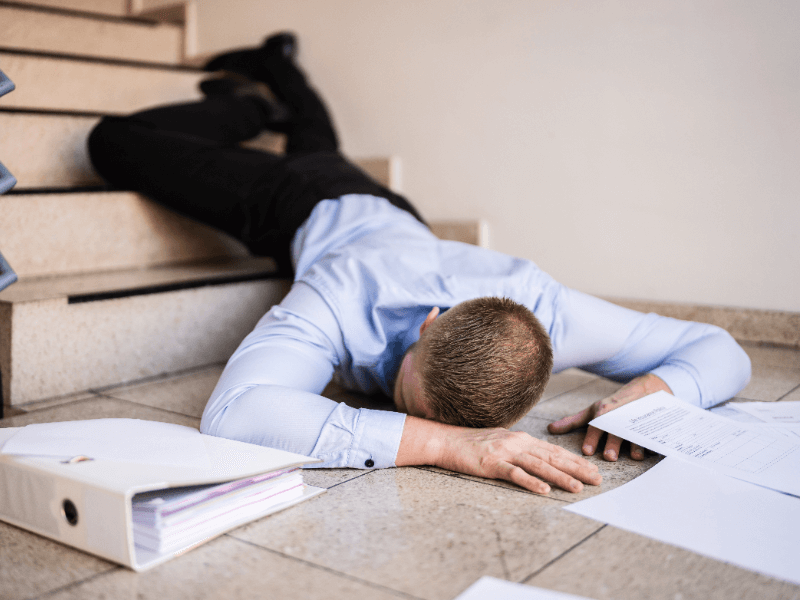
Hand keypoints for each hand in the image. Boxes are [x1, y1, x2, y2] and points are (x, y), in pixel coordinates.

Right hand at [396, 417, 601, 494]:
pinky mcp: (491, 463)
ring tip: (577, 487)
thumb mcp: (502, 442)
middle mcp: (517, 442)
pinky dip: (530, 482)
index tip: (593, 469)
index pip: (554, 450)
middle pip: (552, 457)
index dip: (575, 460)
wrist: (446, 440)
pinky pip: (515, 474)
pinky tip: (544, 491)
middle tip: (597, 479)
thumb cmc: (473, 443)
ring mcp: (504, 452)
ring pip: (538, 465)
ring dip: (560, 477)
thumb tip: (540, 458)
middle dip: (577, 468)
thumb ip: (521, 449)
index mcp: (521, 438)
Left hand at [547, 373, 670, 460]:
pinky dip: (656, 440)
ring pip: (636, 433)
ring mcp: (638, 420)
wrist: (647, 388)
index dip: (591, 439)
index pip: (596, 426)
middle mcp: (619, 417)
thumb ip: (572, 421)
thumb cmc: (614, 405)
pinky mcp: (654, 423)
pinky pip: (655, 432)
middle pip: (615, 431)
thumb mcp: (593, 410)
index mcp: (604, 414)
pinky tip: (656, 448)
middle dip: (612, 443)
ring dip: (635, 445)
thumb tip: (550, 429)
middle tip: (609, 456)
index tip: (586, 451)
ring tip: (635, 456)